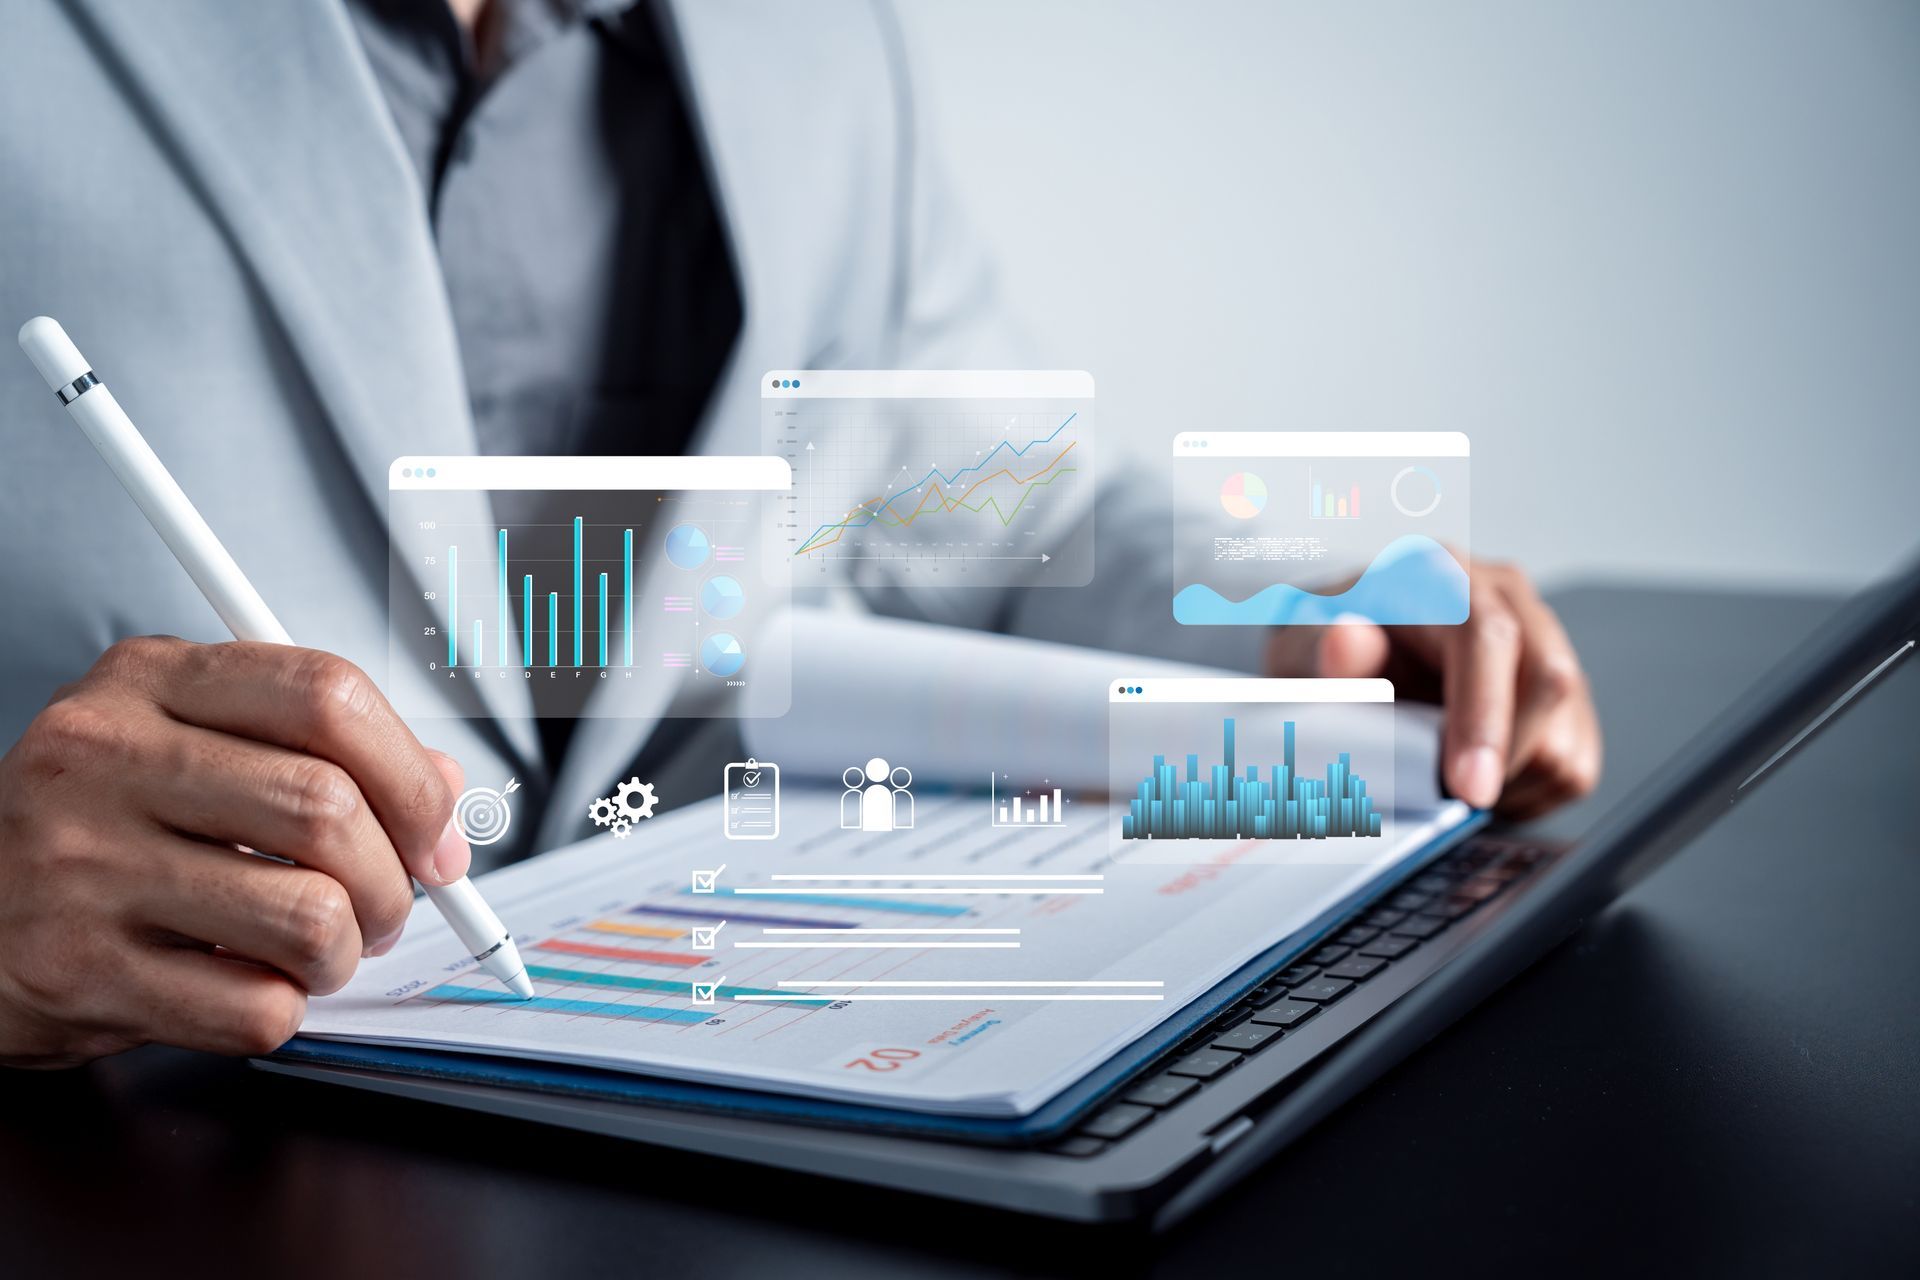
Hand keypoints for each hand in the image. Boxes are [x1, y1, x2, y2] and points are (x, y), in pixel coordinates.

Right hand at [0, 638, 469, 1067]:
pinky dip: (285, 1010)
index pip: (327, 695)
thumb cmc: (96, 824)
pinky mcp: (78, 970)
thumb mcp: (189, 741)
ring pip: (308, 916)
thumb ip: (318, 747)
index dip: (411, 773)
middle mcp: (106, 758)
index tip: (435, 828)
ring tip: (320, 950)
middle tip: (388, 904)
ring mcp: (83, 866)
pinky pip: (255, 1006)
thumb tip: (440, 788)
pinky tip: (252, 985)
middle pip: (328, 808)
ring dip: (345, 952)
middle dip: (394, 878)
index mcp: (149, 682)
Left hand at [1267, 560, 1600, 817]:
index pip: (1487, 636)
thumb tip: (1347, 639)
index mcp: (1442, 574)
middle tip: (1451, 802)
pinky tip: (1476, 777)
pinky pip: (1574, 761)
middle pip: (1549, 679)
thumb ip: (1318, 648)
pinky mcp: (1566, 692)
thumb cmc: (1323, 648)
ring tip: (1446, 778)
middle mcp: (1505, 597)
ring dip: (1508, 779)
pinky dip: (1528, 792)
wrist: (1340, 647)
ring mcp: (1544, 641)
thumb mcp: (1297, 646)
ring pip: (1564, 732)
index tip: (1468, 787)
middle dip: (1504, 758)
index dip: (1484, 716)